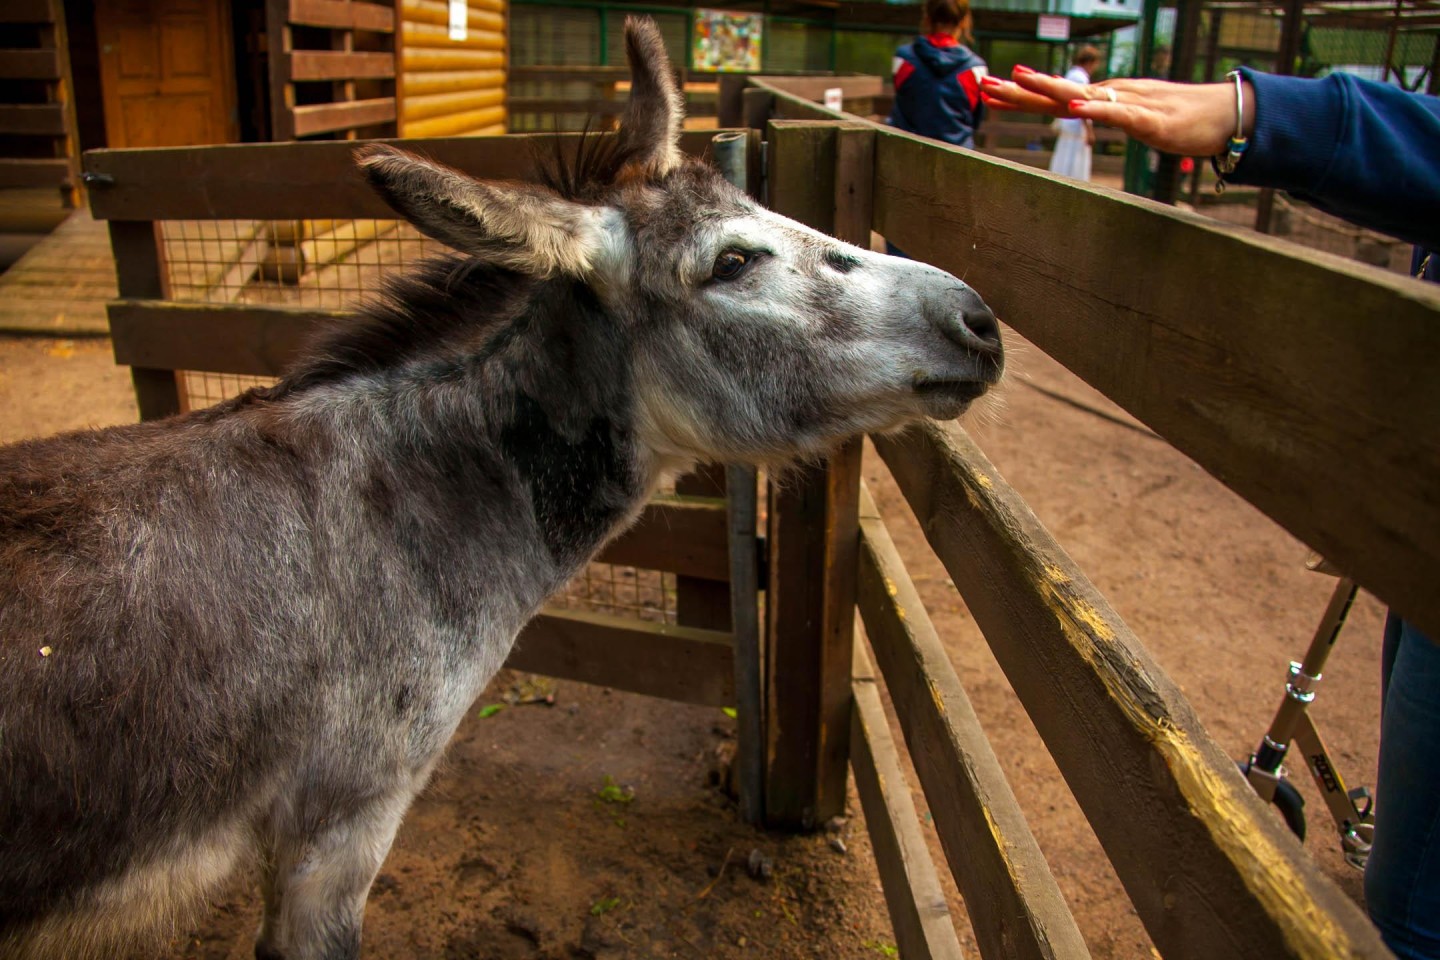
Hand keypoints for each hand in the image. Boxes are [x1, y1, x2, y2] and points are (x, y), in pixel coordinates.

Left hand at [980, 65, 1254, 157]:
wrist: (1225, 115)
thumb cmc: (1181, 118)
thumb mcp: (1134, 120)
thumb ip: (1108, 114)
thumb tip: (1082, 112)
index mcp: (1105, 100)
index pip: (1055, 97)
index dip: (1021, 95)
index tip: (990, 92)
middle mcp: (1111, 97)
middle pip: (1058, 93)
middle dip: (1021, 90)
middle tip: (987, 84)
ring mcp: (1131, 105)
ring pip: (1083, 96)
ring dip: (1051, 89)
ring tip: (1022, 80)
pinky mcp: (1151, 119)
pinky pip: (1120, 114)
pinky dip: (1097, 111)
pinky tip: (1077, 110)